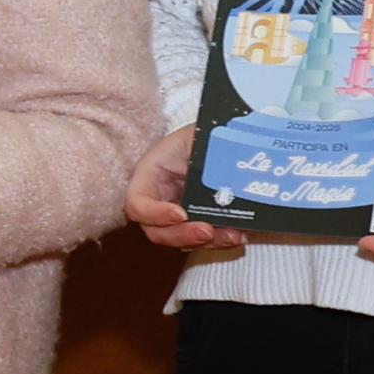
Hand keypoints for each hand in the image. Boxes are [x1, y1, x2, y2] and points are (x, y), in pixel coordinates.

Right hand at [127, 126, 247, 253]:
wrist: (226, 137)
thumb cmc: (207, 131)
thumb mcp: (201, 135)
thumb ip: (203, 152)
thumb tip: (225, 167)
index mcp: (151, 172)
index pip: (136, 201)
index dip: (153, 213)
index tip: (180, 214)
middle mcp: (159, 196)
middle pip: (155, 229)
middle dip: (181, 235)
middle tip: (207, 231)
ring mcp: (176, 210)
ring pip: (179, 239)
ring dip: (204, 242)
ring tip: (232, 235)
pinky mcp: (197, 219)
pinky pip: (201, 238)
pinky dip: (218, 240)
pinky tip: (237, 234)